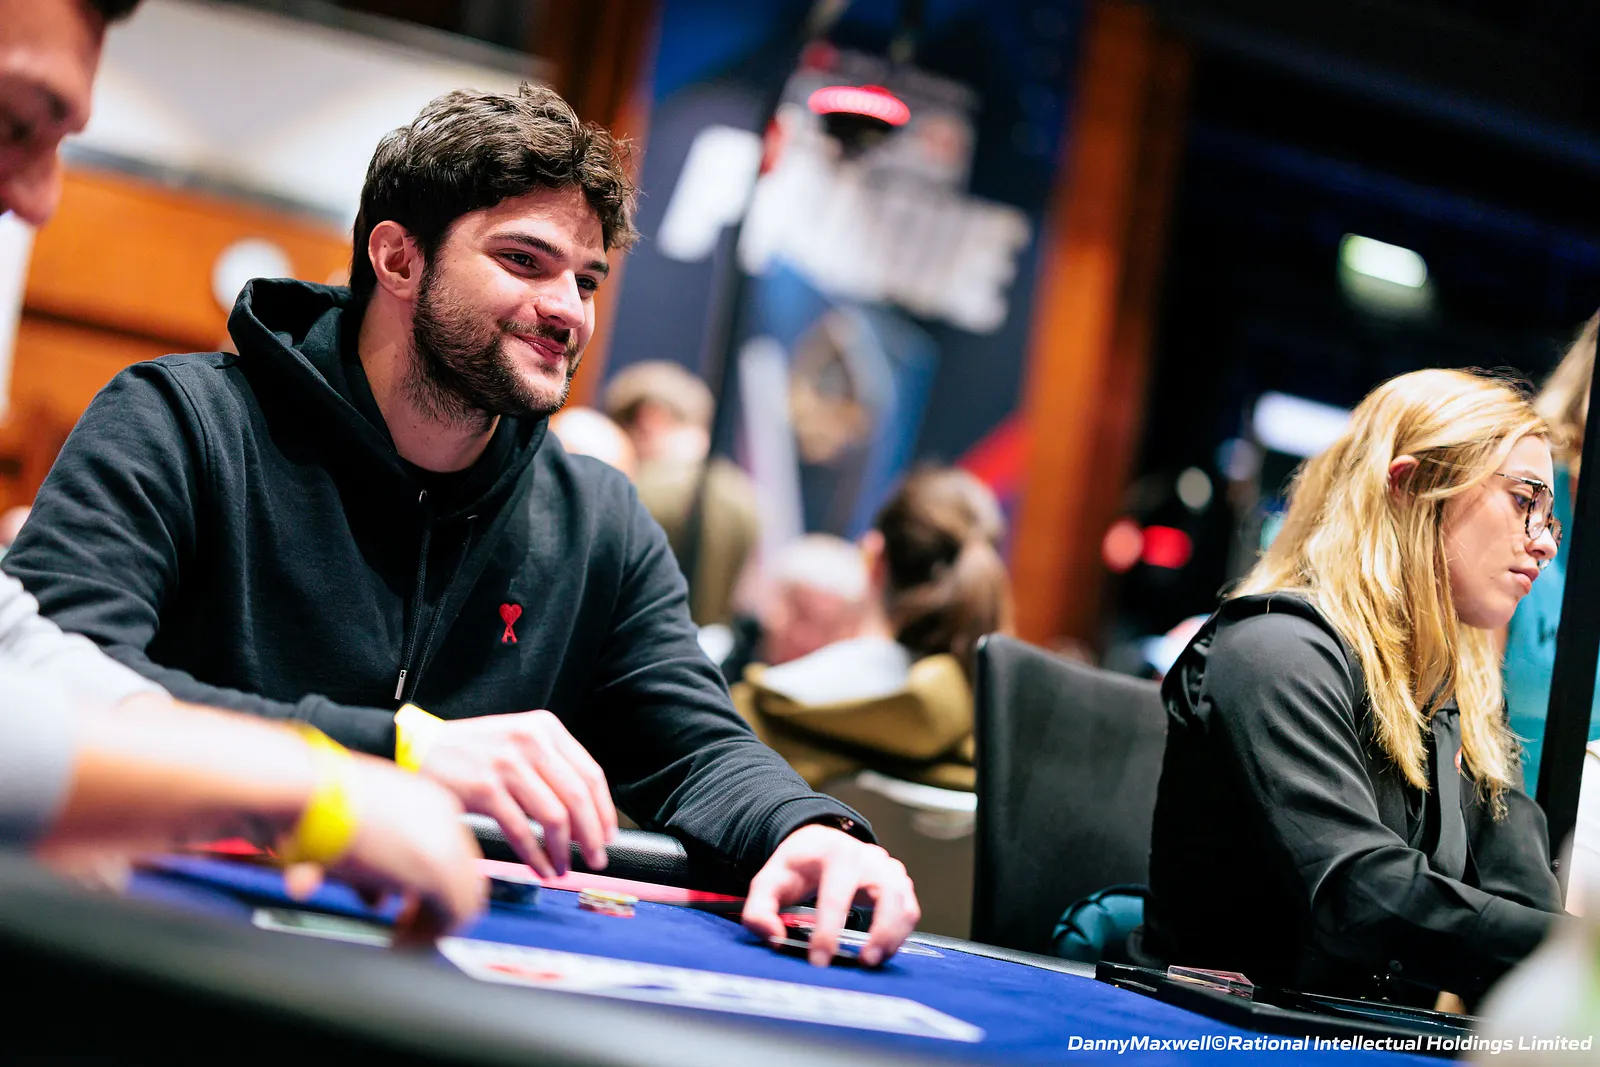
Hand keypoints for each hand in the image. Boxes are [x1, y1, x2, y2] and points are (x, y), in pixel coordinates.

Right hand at [284, 753, 485, 945]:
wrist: (309, 792)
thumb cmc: (312, 808)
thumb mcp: (347, 838)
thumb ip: (372, 869)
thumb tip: (379, 900)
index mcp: (426, 803)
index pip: (446, 851)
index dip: (424, 884)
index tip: (402, 904)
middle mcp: (444, 818)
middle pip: (462, 873)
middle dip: (433, 905)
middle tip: (403, 925)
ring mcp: (446, 842)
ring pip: (466, 896)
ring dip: (433, 923)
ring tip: (401, 937)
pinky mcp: (439, 868)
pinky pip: (456, 914)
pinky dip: (430, 934)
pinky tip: (399, 940)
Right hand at [416, 710, 616, 877]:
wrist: (418, 750)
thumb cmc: (470, 753)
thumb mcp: (518, 741)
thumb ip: (550, 767)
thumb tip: (585, 817)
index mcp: (545, 728)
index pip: (591, 773)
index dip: (604, 810)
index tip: (608, 835)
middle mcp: (530, 741)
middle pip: (578, 797)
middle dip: (591, 836)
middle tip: (596, 860)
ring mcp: (507, 764)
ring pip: (554, 817)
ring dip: (564, 851)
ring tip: (563, 868)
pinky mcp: (484, 789)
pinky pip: (522, 831)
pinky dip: (536, 856)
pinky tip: (540, 868)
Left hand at [741, 824, 919, 967]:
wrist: (821, 841)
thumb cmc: (796, 867)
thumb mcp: (768, 882)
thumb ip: (759, 911)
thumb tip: (773, 937)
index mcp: (834, 853)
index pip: (835, 895)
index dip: (828, 931)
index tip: (819, 961)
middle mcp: (867, 857)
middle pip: (886, 893)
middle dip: (879, 931)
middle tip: (862, 963)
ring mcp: (888, 868)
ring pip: (904, 902)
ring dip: (893, 936)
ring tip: (871, 961)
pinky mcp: (899, 882)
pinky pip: (910, 910)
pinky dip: (901, 934)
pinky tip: (881, 951)